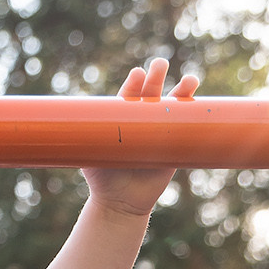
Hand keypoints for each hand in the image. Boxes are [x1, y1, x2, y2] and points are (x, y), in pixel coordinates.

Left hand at [81, 57, 199, 216]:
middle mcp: (143, 118)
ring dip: (182, 89)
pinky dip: (194, 112)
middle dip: (156, 78)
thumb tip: (68, 128)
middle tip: (159, 66)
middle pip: (151, 93)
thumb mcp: (91, 157)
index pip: (128, 96)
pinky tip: (200, 102)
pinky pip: (186, 126)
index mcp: (123, 116)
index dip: (133, 85)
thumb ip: (87, 141)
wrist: (120, 202)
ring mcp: (161, 129)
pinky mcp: (175, 144)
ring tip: (189, 80)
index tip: (136, 76)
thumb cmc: (102, 178)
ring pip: (172, 104)